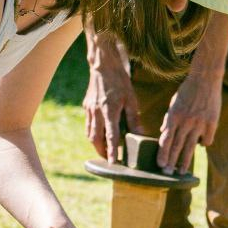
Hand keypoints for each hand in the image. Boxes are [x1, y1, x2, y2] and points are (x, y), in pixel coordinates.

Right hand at [84, 42, 139, 162]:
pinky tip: (99, 135)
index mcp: (109, 110)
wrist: (103, 65)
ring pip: (89, 133)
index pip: (110, 136)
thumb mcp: (131, 99)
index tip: (112, 162)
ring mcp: (90, 109)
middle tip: (107, 160)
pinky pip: (88, 124)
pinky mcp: (87, 106)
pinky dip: (93, 133)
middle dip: (100, 151)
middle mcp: (97, 112)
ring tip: (103, 151)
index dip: (111, 150)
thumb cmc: (120, 81)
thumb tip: (140, 135)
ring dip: (96, 144)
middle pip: (95, 138)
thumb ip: (134, 119)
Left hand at [158, 69, 221, 173]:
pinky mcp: (212, 122)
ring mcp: (200, 122)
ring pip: (191, 146)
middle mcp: (186, 121)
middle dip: (171, 161)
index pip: (166, 139)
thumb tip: (164, 134)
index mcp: (174, 116)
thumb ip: (169, 119)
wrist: (206, 78)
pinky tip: (200, 146)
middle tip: (167, 174)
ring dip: (185, 161)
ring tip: (181, 171)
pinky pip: (206, 139)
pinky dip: (203, 143)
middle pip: (177, 146)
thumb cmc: (187, 91)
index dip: (163, 153)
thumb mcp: (174, 103)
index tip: (160, 165)